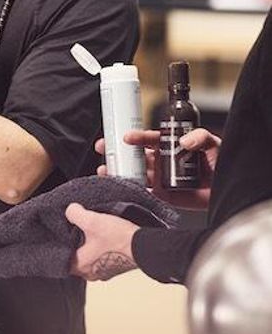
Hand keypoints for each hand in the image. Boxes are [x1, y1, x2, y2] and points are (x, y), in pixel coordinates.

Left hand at [65, 203, 138, 280]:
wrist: (147, 247)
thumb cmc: (120, 239)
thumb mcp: (92, 220)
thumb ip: (74, 214)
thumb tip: (71, 211)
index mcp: (81, 266)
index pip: (61, 257)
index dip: (61, 242)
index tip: (64, 231)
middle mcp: (91, 273)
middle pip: (75, 256)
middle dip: (75, 242)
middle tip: (77, 228)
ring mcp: (104, 271)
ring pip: (89, 256)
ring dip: (89, 245)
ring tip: (92, 231)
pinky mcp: (115, 267)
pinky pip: (102, 257)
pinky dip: (101, 248)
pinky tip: (104, 236)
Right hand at [95, 128, 219, 208]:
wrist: (230, 188)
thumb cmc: (221, 162)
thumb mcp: (212, 143)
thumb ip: (200, 137)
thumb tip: (183, 142)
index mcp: (170, 146)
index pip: (149, 139)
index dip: (136, 137)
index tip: (126, 137)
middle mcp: (162, 161)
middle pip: (134, 155)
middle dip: (117, 151)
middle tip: (104, 148)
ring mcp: (161, 178)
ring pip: (135, 173)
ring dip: (119, 171)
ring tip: (105, 170)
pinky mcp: (163, 195)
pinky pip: (144, 192)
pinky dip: (132, 189)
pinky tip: (120, 186)